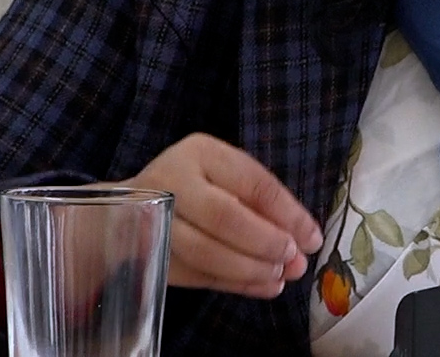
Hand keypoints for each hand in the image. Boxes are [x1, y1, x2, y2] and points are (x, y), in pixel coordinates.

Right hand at [109, 133, 323, 298]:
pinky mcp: (148, 254)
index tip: (312, 239)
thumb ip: (265, 204)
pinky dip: (234, 284)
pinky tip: (262, 287)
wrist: (126, 209)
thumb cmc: (195, 186)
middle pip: (226, 217)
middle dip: (266, 243)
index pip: (253, 183)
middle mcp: (173, 181)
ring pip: (206, 252)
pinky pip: (195, 275)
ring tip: (279, 276)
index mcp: (201, 152)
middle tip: (293, 260)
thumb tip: (306, 242)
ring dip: (250, 269)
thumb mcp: (227, 176)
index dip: (288, 214)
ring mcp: (154, 219)